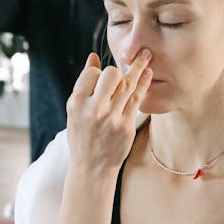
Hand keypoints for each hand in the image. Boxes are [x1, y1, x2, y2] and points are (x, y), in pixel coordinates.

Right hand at [65, 50, 151, 175]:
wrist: (92, 167)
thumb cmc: (82, 135)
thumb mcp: (75, 110)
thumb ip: (84, 83)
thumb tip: (93, 56)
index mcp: (76, 103)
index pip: (92, 73)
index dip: (98, 72)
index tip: (101, 78)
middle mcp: (94, 109)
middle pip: (111, 75)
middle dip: (117, 70)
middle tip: (121, 72)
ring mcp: (111, 118)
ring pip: (128, 84)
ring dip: (138, 67)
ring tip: (146, 55)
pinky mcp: (126, 125)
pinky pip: (138, 98)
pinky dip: (143, 83)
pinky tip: (147, 73)